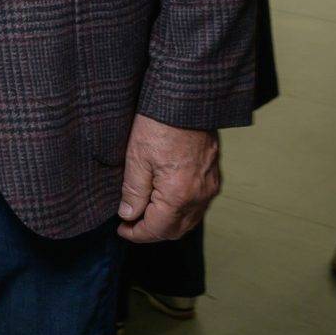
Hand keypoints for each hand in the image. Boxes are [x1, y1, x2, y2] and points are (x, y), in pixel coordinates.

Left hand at [117, 114, 221, 242]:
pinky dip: (181, 211)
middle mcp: (200, 196)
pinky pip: (198, 206)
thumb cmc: (158, 125)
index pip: (157, 229)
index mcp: (179, 195)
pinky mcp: (214, 177)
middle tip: (130, 223)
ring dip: (167, 223)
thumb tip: (128, 215)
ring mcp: (210, 187)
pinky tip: (164, 201)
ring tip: (145, 213)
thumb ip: (133, 191)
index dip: (137, 234)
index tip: (121, 229)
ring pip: (189, 220)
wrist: (187, 101)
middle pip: (176, 230)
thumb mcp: (136, 158)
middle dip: (152, 231)